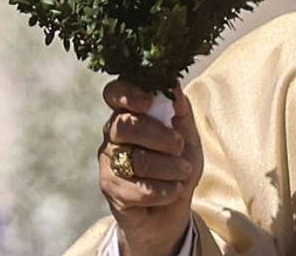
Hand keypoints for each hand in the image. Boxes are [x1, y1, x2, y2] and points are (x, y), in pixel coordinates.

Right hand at [99, 80, 202, 255]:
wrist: (172, 211)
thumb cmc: (178, 166)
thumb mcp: (187, 136)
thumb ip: (180, 110)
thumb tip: (173, 85)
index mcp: (129, 113)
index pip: (114, 93)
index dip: (127, 94)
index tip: (149, 103)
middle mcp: (112, 135)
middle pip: (125, 125)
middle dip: (159, 136)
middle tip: (179, 146)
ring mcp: (108, 162)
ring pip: (136, 159)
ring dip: (169, 167)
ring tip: (183, 173)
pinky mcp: (111, 190)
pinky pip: (137, 189)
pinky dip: (164, 190)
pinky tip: (173, 191)